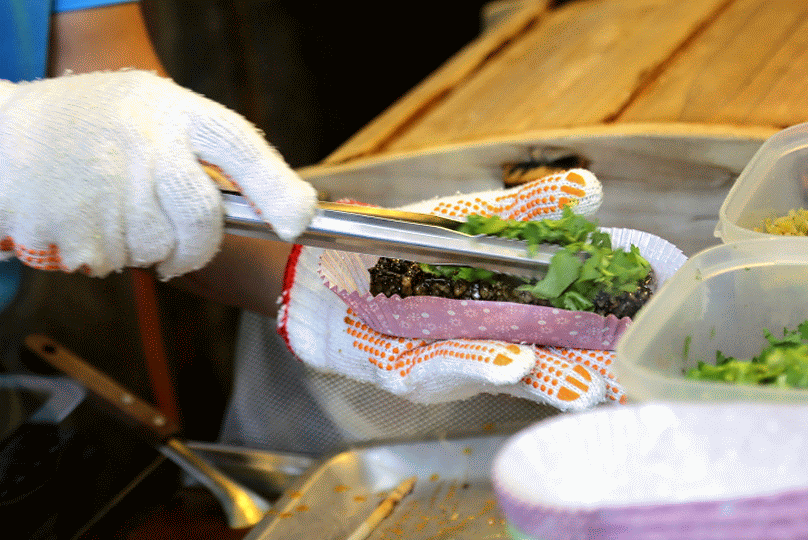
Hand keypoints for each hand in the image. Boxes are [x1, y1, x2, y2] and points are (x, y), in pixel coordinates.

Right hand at [0, 70, 317, 278]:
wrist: (6, 136)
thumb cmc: (95, 124)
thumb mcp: (152, 109)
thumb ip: (202, 148)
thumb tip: (275, 207)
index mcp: (170, 111)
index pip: (238, 146)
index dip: (274, 187)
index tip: (298, 218)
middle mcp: (143, 145)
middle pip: (202, 222)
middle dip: (197, 246)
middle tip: (182, 246)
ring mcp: (105, 187)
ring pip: (159, 250)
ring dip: (146, 246)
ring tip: (115, 207)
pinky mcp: (72, 226)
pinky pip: (115, 262)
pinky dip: (109, 252)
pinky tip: (90, 218)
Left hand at [279, 170, 621, 410]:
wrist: (330, 266)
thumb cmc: (407, 249)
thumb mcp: (469, 223)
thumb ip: (527, 212)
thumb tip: (591, 191)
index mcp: (510, 309)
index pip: (576, 316)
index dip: (617, 313)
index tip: (661, 304)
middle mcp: (486, 341)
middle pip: (549, 359)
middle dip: (593, 368)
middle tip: (638, 375)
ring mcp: (447, 358)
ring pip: (504, 376)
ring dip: (548, 382)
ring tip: (591, 388)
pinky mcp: (403, 367)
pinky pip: (441, 368)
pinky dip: (477, 366)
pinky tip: (514, 365)